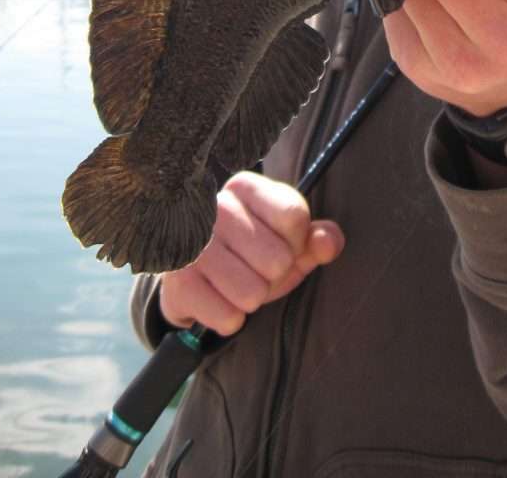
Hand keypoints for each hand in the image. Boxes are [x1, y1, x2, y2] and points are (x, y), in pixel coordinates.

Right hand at [159, 171, 344, 335]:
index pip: (294, 216)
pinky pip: (229, 318)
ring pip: (253, 293)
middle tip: (254, 268)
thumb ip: (318, 239)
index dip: (296, 242)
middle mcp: (215, 208)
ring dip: (252, 299)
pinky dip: (231, 318)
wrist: (193, 278)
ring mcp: (194, 245)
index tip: (280, 242)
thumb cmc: (251, 254)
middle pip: (278, 259)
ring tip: (236, 284)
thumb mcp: (289, 242)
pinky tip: (218, 299)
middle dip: (274, 275)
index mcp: (245, 187)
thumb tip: (327, 242)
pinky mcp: (179, 283)